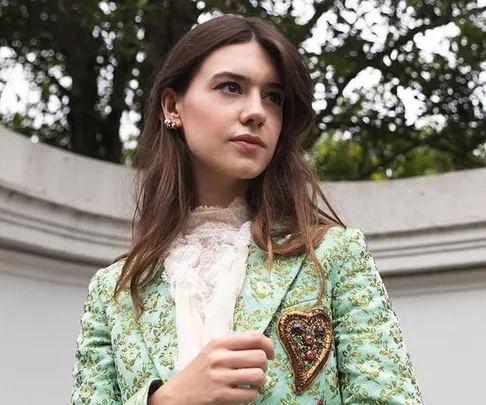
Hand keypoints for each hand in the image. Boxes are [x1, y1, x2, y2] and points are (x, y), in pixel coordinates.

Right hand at [149, 331, 274, 404]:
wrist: (177, 394)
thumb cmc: (199, 371)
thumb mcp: (213, 350)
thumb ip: (235, 346)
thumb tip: (265, 345)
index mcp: (219, 342)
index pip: (255, 337)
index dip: (269, 345)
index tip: (270, 353)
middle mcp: (220, 357)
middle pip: (260, 357)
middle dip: (264, 365)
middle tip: (258, 370)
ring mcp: (220, 377)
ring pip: (259, 375)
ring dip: (260, 381)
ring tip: (252, 382)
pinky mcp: (221, 395)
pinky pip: (251, 394)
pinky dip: (252, 395)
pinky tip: (243, 393)